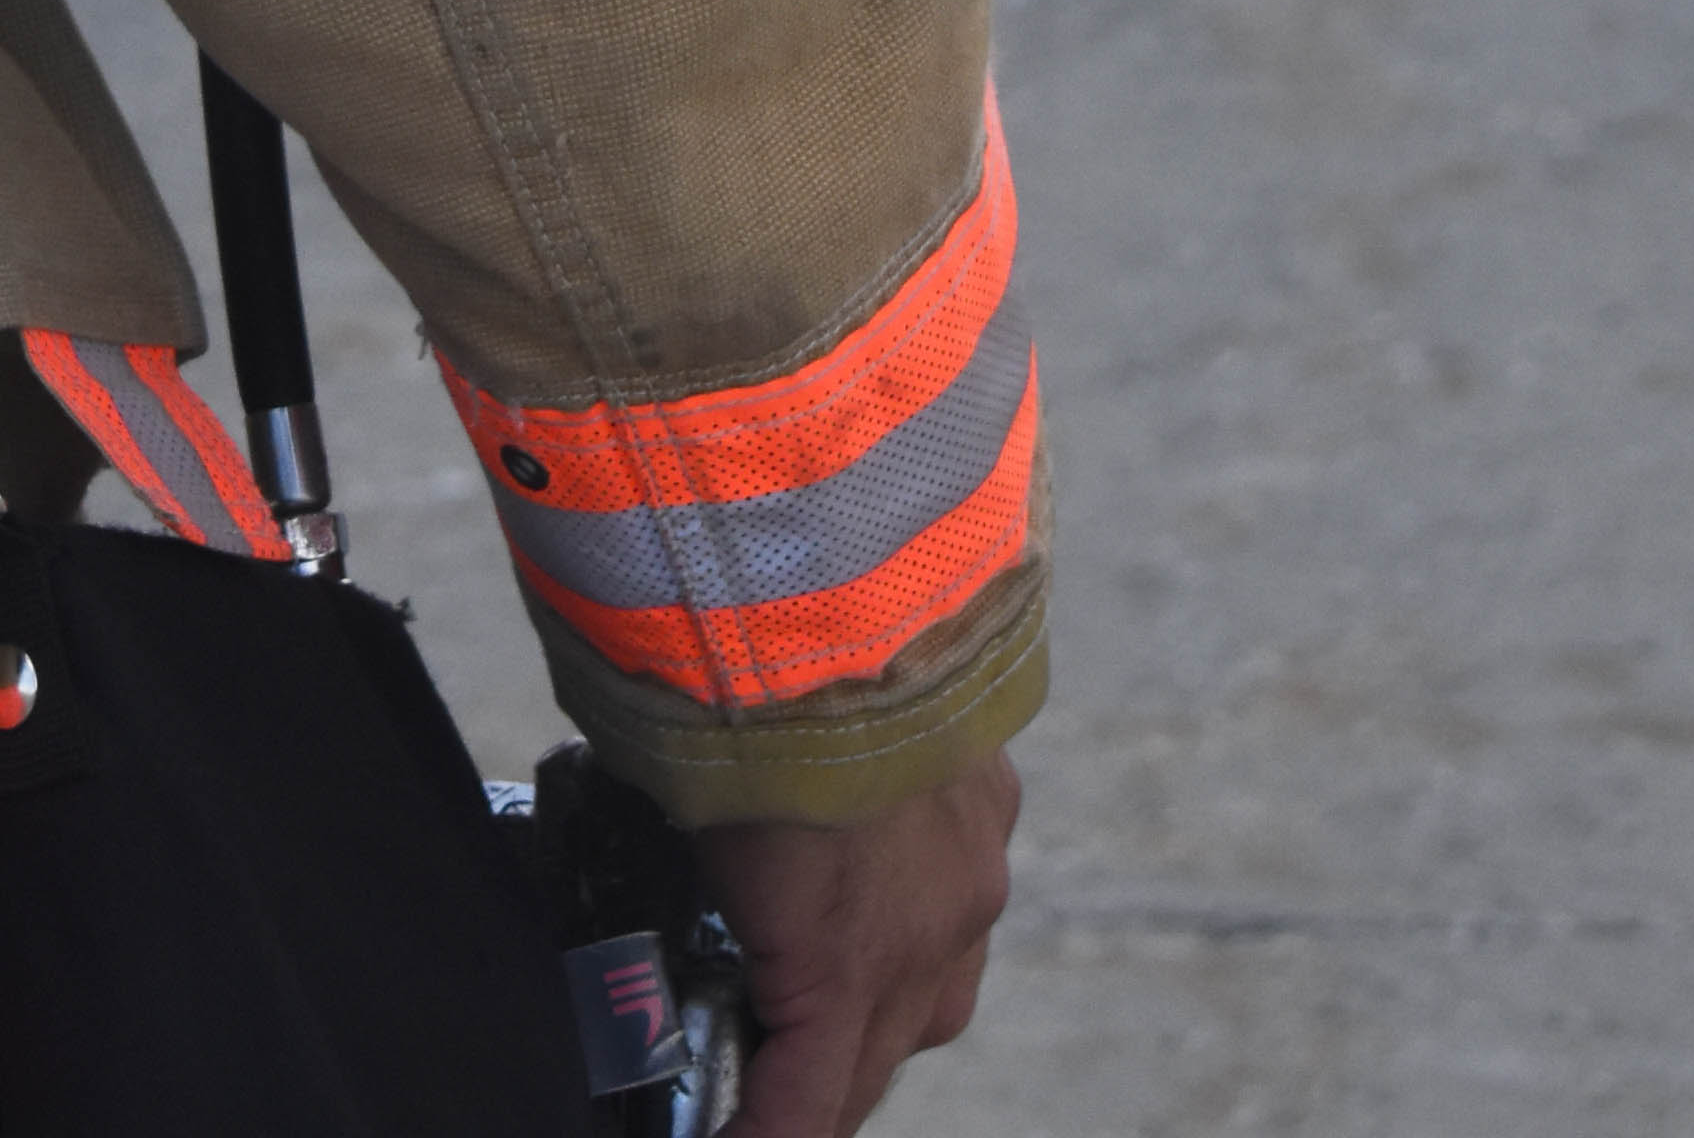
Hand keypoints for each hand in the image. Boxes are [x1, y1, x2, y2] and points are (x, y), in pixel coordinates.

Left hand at [692, 748, 1019, 1137]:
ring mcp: (971, 878)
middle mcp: (924, 946)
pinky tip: (881, 874)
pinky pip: (962, 890)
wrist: (826, 608)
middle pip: (874, 1069)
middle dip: (818, 1088)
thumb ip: (720, 936)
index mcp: (842, 973)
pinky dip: (923, 901)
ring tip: (825, 982)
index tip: (730, 1135)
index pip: (804, 1117)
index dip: (763, 1136)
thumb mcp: (700, 862)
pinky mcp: (993, 807)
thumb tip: (711, 954)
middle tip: (763, 1077)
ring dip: (881, 1002)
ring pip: (934, 989)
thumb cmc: (740, 726)